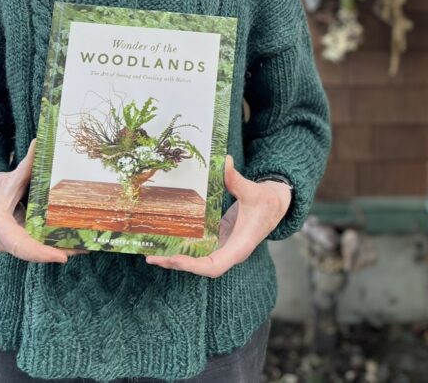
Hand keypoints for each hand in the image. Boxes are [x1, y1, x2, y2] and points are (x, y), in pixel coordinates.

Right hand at [0, 140, 74, 263]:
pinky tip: (75, 242)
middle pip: (31, 252)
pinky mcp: (17, 243)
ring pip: (34, 252)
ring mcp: (9, 244)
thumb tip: (41, 141)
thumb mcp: (11, 176)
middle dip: (57, 252)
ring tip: (86, 246)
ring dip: (59, 250)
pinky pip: (35, 247)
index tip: (61, 256)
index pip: (20, 245)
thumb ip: (28, 163)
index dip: (40, 252)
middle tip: (84, 248)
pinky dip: (53, 245)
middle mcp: (2, 240)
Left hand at [145, 155, 291, 276]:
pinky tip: (167, 240)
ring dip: (176, 257)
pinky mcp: (219, 239)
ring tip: (152, 253)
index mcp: (239, 246)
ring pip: (198, 259)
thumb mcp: (252, 190)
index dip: (194, 265)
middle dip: (177, 263)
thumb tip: (224, 160)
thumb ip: (236, 179)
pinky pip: (199, 248)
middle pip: (200, 266)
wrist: (275, 205)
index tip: (175, 259)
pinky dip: (184, 247)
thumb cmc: (266, 201)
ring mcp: (223, 246)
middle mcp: (229, 251)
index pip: (214, 265)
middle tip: (152, 256)